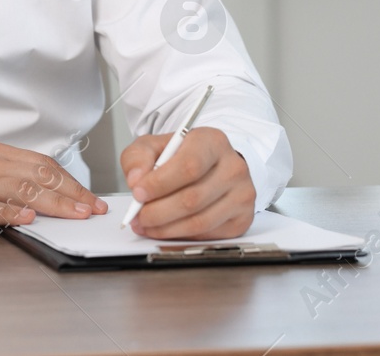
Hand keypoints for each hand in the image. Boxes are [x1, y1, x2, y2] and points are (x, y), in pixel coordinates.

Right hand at [0, 142, 108, 226]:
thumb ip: (5, 171)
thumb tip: (39, 187)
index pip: (42, 164)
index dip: (69, 180)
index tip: (88, 196)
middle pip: (38, 175)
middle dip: (70, 193)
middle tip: (91, 208)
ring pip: (22, 189)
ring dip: (52, 203)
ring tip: (73, 214)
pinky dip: (10, 213)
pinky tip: (27, 220)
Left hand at [119, 126, 254, 239]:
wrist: (210, 165)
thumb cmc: (182, 156)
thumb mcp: (154, 146)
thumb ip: (139, 158)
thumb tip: (137, 180)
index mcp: (213, 142)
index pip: (189, 166)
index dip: (160, 183)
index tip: (138, 193)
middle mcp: (233, 167)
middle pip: (192, 198)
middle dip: (158, 212)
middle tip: (137, 216)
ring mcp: (242, 194)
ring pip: (200, 221)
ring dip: (166, 228)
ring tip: (146, 225)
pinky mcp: (242, 218)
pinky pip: (208, 234)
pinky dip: (182, 236)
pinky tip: (166, 229)